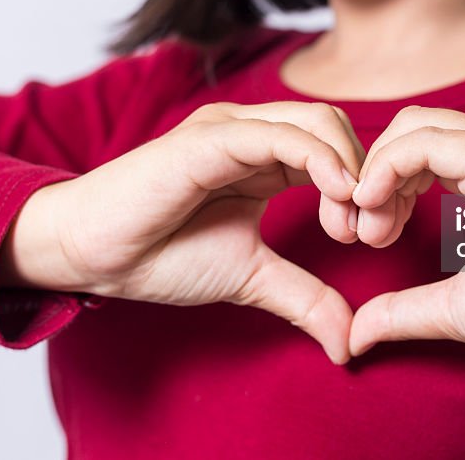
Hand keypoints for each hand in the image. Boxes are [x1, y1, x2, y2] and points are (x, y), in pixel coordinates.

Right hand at [0, 101, 364, 363]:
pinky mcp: (209, 138)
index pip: (338, 148)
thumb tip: (348, 343)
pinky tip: (334, 194)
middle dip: (367, 176)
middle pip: (337, 127)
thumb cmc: (162, 254)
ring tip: (346, 223)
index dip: (367, 187)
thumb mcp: (252, 277)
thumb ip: (304, 298)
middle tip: (363, 232)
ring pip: (316, 121)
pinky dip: (318, 158)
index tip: (369, 238)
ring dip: (349, 168)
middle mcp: (253, 133)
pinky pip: (276, 133)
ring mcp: (232, 130)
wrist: (95, 253)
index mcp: (266, 158)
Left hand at [348, 106, 464, 417]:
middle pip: (414, 125)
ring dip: (379, 172)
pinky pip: (430, 143)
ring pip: (418, 126)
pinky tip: (375, 203)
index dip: (384, 178)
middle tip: (364, 228)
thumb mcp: (456, 307)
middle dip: (375, 172)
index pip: (422, 143)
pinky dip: (389, 167)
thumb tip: (357, 333)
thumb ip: (405, 309)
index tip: (369, 229)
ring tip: (374, 226)